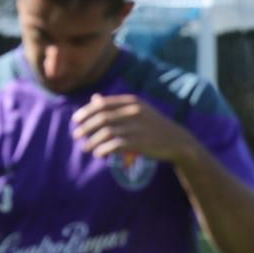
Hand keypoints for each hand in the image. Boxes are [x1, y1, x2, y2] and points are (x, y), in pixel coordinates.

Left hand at [71, 94, 199, 164]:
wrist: (177, 141)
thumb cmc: (153, 126)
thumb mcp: (137, 111)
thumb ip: (116, 106)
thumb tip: (94, 98)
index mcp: (133, 102)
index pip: (102, 105)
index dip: (86, 112)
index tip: (75, 120)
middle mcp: (134, 113)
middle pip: (101, 119)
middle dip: (85, 128)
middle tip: (76, 136)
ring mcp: (137, 128)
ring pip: (106, 133)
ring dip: (92, 142)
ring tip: (86, 148)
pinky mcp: (139, 143)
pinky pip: (114, 146)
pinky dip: (103, 150)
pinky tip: (99, 154)